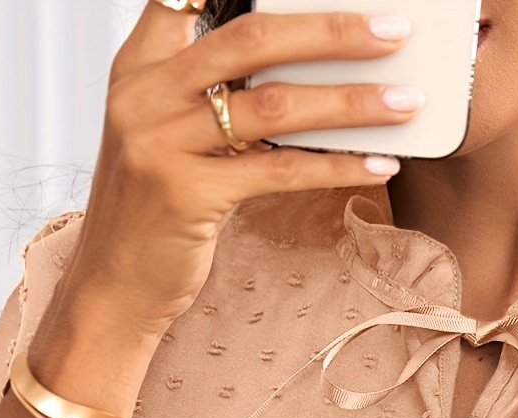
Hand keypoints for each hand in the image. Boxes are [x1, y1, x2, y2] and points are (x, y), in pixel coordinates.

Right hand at [61, 4, 422, 341]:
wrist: (113, 286)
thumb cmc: (154, 210)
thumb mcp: (162, 133)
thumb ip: (202, 89)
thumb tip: (293, 66)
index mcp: (139, 66)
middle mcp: (144, 94)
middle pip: (253, 40)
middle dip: (331, 31)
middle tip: (393, 32)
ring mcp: (160, 143)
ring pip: (274, 105)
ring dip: (350, 102)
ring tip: (404, 100)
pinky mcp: (186, 196)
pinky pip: (278, 171)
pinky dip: (335, 165)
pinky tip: (378, 163)